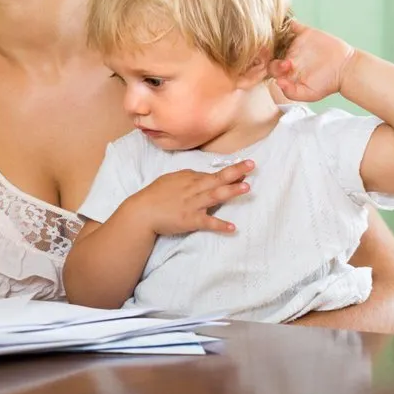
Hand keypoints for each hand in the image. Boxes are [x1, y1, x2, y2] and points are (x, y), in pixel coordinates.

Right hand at [121, 160, 254, 235]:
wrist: (142, 212)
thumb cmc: (154, 195)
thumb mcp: (170, 180)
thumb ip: (187, 177)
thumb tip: (201, 175)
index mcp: (188, 179)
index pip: (212, 174)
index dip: (230, 171)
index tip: (246, 166)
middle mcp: (192, 189)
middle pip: (216, 179)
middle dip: (235, 172)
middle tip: (252, 165)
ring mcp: (192, 204)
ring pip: (214, 196)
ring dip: (231, 191)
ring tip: (247, 187)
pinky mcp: (189, 220)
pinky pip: (207, 222)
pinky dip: (219, 225)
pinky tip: (232, 228)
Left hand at [269, 22, 355, 102]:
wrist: (347, 69)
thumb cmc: (328, 84)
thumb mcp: (309, 94)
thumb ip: (292, 92)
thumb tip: (278, 83)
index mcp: (285, 71)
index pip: (270, 67)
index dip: (272, 66)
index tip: (284, 66)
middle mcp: (287, 56)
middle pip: (270, 51)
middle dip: (269, 51)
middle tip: (280, 51)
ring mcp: (294, 44)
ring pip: (277, 37)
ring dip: (273, 35)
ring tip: (275, 37)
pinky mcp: (304, 33)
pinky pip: (292, 25)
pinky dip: (287, 22)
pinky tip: (287, 24)